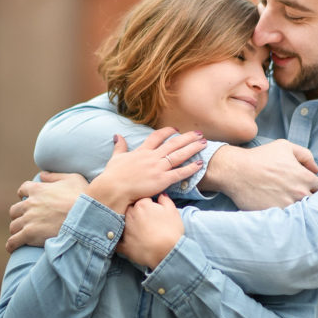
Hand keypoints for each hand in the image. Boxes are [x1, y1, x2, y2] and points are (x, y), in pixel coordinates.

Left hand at [7, 172, 86, 251]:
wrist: (86, 217)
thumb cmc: (82, 196)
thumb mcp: (72, 179)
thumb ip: (55, 176)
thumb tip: (42, 175)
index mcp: (38, 189)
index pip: (23, 190)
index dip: (24, 195)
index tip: (27, 200)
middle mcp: (30, 203)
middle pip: (15, 210)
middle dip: (19, 215)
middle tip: (27, 220)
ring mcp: (28, 219)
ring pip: (14, 226)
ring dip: (17, 230)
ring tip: (22, 235)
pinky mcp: (29, 234)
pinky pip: (13, 241)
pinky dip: (12, 245)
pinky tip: (13, 248)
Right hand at [85, 129, 206, 214]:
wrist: (114, 188)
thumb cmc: (113, 176)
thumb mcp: (116, 158)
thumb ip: (119, 146)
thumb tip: (117, 135)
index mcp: (142, 151)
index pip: (157, 137)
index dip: (168, 132)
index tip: (176, 129)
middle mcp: (152, 157)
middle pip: (173, 143)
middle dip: (188, 137)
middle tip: (199, 133)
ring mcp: (158, 168)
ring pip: (179, 155)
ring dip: (193, 148)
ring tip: (204, 143)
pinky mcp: (162, 180)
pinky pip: (180, 173)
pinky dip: (191, 168)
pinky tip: (200, 163)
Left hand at [118, 193, 183, 268]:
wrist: (167, 252)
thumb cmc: (171, 231)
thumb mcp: (173, 211)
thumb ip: (165, 200)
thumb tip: (161, 195)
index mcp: (141, 205)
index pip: (142, 199)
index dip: (149, 204)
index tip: (153, 210)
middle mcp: (130, 216)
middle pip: (130, 210)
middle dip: (137, 213)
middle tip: (147, 221)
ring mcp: (125, 230)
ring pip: (123, 224)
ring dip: (128, 225)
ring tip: (140, 232)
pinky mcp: (124, 246)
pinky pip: (117, 242)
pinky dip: (119, 242)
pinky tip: (125, 242)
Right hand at [202, 139, 317, 208]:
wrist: (236, 171)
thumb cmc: (260, 157)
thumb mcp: (285, 146)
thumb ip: (305, 155)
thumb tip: (316, 169)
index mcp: (305, 177)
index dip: (317, 190)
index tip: (311, 191)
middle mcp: (299, 193)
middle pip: (316, 204)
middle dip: (311, 202)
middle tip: (302, 200)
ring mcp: (288, 206)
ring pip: (303, 214)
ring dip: (300, 211)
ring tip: (291, 208)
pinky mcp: (276, 215)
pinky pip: (288, 221)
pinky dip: (287, 219)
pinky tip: (282, 213)